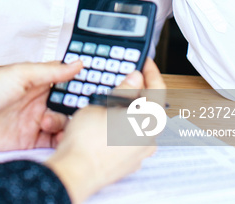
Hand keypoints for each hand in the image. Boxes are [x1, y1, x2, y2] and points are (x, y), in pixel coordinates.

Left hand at [0, 60, 83, 151]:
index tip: (95, 85)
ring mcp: (34, 120)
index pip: (65, 80)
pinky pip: (51, 141)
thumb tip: (76, 63)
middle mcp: (38, 100)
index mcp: (37, 80)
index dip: (79, 83)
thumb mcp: (20, 74)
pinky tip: (60, 137)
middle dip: (77, 107)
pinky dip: (59, 140)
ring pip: (62, 123)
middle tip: (84, 109)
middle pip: (67, 104)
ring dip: (66, 124)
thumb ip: (51, 71)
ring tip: (57, 123)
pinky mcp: (29, 140)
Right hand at [47, 58, 165, 203]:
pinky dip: (127, 125)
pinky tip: (112, 120)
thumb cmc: (88, 140)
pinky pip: (134, 137)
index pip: (158, 89)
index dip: (152, 72)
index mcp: (148, 121)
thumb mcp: (103, 103)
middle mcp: (149, 138)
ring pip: (142, 123)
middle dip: (142, 90)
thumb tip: (135, 78)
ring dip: (134, 108)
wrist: (76, 171)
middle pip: (152, 107)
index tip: (146, 63)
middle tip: (130, 77)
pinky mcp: (130, 161)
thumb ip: (124, 90)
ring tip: (117, 98)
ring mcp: (141, 152)